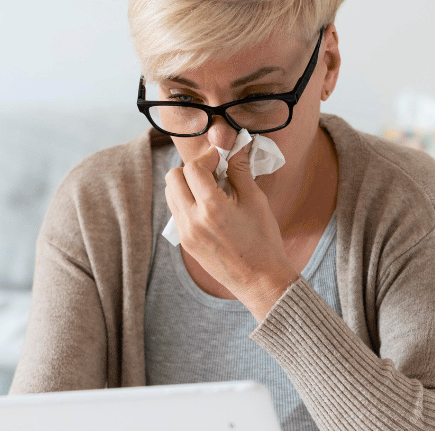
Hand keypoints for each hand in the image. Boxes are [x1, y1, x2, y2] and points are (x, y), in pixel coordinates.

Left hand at [164, 142, 299, 320]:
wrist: (260, 280)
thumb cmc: (263, 241)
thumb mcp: (255, 201)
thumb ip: (240, 170)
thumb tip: (236, 146)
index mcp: (211, 208)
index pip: (193, 168)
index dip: (208, 157)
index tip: (222, 157)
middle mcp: (192, 221)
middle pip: (173, 178)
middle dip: (191, 169)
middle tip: (213, 172)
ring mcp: (186, 234)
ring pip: (171, 194)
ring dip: (186, 184)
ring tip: (211, 189)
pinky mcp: (186, 243)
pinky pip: (177, 212)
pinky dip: (187, 201)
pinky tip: (208, 206)